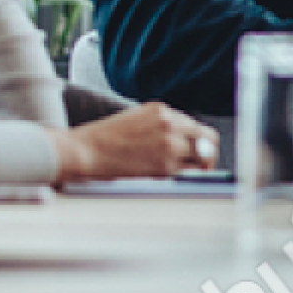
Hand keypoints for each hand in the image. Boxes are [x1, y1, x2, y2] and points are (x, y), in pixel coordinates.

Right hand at [51, 102, 219, 183]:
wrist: (84, 152)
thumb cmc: (103, 140)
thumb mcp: (136, 120)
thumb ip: (161, 126)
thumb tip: (182, 142)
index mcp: (162, 111)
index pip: (196, 126)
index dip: (199, 141)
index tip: (197, 152)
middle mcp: (171, 124)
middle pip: (208, 140)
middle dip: (208, 153)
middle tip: (203, 166)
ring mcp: (170, 145)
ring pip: (203, 158)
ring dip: (200, 167)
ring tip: (191, 177)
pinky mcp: (164, 166)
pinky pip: (188, 174)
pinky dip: (186, 178)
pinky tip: (176, 181)